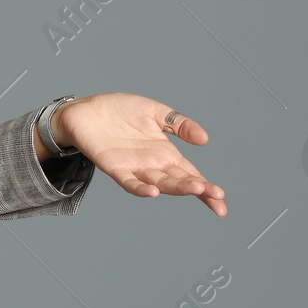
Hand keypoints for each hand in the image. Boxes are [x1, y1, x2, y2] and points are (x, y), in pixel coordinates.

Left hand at [56, 93, 225, 216]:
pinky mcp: (113, 167)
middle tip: (216, 196)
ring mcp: (133, 167)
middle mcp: (152, 164)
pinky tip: (153, 192)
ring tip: (196, 189)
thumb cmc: (120, 110)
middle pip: (179, 181)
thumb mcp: (155, 112)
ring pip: (159, 182)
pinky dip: (140, 188)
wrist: (86, 110)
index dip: (206, 187)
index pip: (190, 173)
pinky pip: (128, 181)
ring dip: (176, 188)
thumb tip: (205, 139)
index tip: (221, 198)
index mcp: (165, 153)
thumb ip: (179, 124)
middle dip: (199, 189)